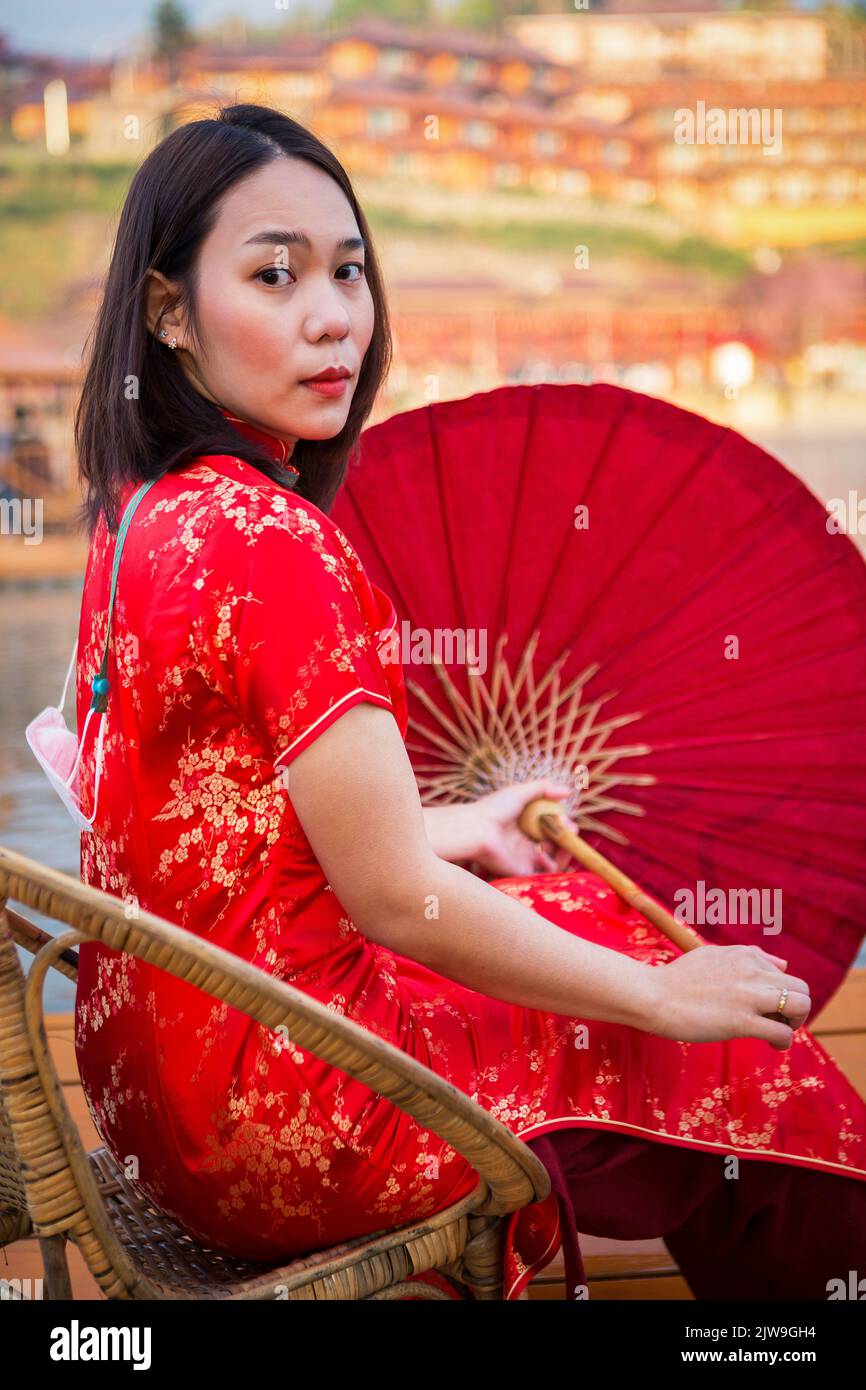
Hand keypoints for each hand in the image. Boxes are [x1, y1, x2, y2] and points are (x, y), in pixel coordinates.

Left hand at [425, 779, 579, 877]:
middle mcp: (528, 840)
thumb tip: (569, 792)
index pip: (553, 824)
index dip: (563, 822)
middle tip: (569, 830)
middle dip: (568, 836)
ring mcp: (526, 856)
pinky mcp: (523, 870)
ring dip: (566, 851)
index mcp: (527, 822)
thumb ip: (544, 788)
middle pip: (557, 842)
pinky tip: (548, 854)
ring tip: (565, 844)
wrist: (476, 829)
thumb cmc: (494, 809)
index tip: (563, 817)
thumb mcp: (520, 792)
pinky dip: (553, 866)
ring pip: (556, 858)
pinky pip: (544, 874)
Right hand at [644, 943, 810, 1051]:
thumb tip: (780, 964)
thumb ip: (748, 957)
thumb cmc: (678, 980)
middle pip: (802, 989)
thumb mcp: (714, 955)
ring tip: (777, 1031)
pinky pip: (782, 1033)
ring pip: (800, 1006)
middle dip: (796, 1009)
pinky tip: (771, 1045)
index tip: (766, 1007)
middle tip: (777, 1022)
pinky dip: (783, 1042)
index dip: (781, 994)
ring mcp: (748, 996)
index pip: (785, 974)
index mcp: (746, 955)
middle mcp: (752, 971)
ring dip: (795, 1023)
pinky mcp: (741, 1021)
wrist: (653, 996)